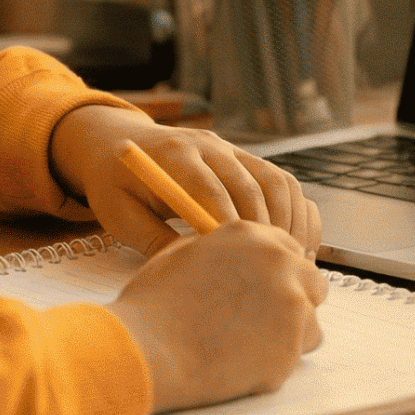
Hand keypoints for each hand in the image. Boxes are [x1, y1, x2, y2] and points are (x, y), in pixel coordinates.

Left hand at [49, 106, 321, 256]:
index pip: (210, 189)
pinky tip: (298, 244)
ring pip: (276, 180)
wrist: (117, 143)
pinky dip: (297, 211)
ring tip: (293, 261)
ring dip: (289, 221)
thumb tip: (193, 271)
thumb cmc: (116, 183)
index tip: (239, 262)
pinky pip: (282, 181)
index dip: (228, 226)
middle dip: (266, 230)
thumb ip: (154, 240)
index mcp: (175, 155)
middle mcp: (211, 145)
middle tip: (275, 270)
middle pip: (252, 185)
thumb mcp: (120, 214)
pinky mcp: (246, 159)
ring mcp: (233, 150)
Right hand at [107, 221, 326, 411]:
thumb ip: (221, 250)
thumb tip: (234, 259)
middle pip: (312, 282)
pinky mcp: (293, 345)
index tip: (268, 289)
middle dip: (294, 300)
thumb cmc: (155, 305)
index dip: (279, 272)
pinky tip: (245, 363)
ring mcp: (291, 304)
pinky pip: (299, 355)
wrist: (151, 348)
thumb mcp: (183, 255)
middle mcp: (279, 263)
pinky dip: (279, 361)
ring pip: (311, 321)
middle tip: (264, 320)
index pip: (289, 248)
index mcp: (252, 235)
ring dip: (289, 334)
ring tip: (249, 346)